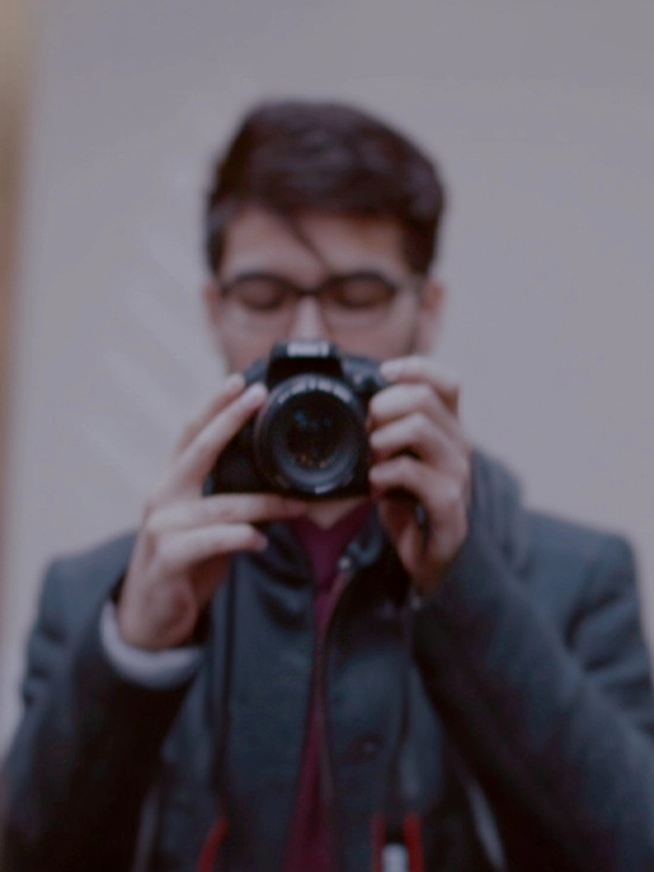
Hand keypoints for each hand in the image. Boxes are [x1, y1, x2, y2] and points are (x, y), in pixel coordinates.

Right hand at [117, 373, 306, 649]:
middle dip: (228, 419)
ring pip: (220, 504)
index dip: (214, 406)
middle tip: (257, 397)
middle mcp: (164, 496)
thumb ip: (227, 496)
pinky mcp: (169, 558)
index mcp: (173, 482)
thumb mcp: (204, 521)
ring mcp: (163, 526)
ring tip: (296, 503)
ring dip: (264, 503)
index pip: (192, 434)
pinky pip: (211, 541)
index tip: (239, 381)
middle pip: (198, 449)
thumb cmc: (184, 562)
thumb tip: (273, 478)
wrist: (149, 615)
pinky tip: (260, 542)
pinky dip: (240, 538)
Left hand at [367, 356, 470, 593]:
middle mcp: (458, 446)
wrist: (426, 555)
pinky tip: (376, 486)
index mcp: (448, 429)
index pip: (446, 381)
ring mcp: (457, 475)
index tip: (382, 373)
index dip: (415, 367)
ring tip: (373, 458)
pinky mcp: (448, 505)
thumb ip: (386, 428)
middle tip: (367, 428)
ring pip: (420, 428)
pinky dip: (385, 474)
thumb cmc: (408, 501)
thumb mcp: (396, 457)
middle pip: (424, 398)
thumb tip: (355, 399)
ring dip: (383, 439)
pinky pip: (414, 473)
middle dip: (384, 406)